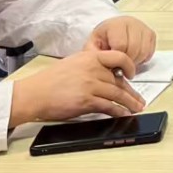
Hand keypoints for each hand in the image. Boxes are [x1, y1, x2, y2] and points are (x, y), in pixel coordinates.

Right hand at [8, 49, 144, 126]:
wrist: (33, 93)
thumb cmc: (49, 81)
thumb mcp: (73, 64)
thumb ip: (91, 66)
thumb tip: (108, 74)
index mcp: (90, 57)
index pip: (118, 56)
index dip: (130, 66)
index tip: (133, 74)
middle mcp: (92, 68)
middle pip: (119, 80)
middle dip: (131, 92)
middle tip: (139, 100)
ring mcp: (90, 84)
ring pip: (117, 93)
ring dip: (130, 103)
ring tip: (137, 109)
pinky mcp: (86, 100)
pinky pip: (108, 106)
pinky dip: (118, 111)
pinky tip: (124, 115)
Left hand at [87, 16, 156, 71]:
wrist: (111, 31)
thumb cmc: (102, 40)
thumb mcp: (92, 46)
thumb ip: (95, 55)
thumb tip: (104, 64)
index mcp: (115, 24)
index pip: (121, 45)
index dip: (117, 58)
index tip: (112, 63)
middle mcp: (131, 22)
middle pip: (134, 49)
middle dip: (127, 62)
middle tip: (120, 66)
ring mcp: (142, 27)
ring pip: (143, 51)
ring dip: (135, 61)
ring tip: (126, 62)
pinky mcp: (151, 34)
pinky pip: (150, 51)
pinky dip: (143, 58)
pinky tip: (134, 57)